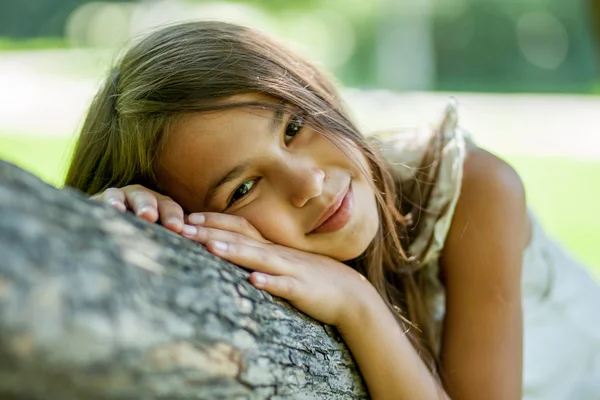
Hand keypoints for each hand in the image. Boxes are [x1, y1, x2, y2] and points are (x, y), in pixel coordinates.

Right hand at [90, 185, 189, 233]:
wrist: (100, 234)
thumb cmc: (136, 239)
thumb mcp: (156, 238)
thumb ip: (178, 241)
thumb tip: (205, 250)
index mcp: (157, 205)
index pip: (170, 208)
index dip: (174, 216)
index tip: (178, 229)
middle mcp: (140, 198)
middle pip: (151, 199)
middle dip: (157, 208)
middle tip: (158, 218)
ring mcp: (119, 197)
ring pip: (130, 196)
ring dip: (140, 204)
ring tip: (145, 215)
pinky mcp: (99, 201)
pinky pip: (106, 199)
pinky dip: (111, 203)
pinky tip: (115, 210)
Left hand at [182, 212, 373, 326]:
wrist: (350, 293)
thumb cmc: (313, 277)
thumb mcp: (284, 263)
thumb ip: (261, 256)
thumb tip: (231, 251)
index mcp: (272, 247)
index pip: (239, 228)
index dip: (213, 222)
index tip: (186, 218)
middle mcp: (278, 254)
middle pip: (241, 239)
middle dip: (210, 233)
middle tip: (181, 228)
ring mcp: (290, 270)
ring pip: (259, 258)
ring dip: (235, 253)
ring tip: (211, 248)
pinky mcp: (302, 290)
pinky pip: (285, 286)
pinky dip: (270, 283)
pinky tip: (254, 281)